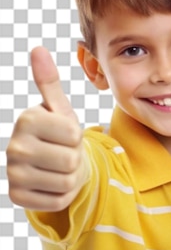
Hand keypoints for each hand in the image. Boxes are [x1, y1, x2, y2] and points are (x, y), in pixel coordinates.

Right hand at [6, 46, 84, 210]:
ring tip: (59, 168)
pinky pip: (58, 201)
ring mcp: (13, 173)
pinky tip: (52, 183)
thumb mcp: (60, 110)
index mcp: (27, 120)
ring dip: (71, 178)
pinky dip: (63, 195)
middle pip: (71, 161)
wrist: (53, 166)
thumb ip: (50, 83)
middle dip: (76, 159)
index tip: (65, 136)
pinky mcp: (18, 197)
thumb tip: (39, 49)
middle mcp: (14, 147)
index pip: (74, 136)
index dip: (78, 138)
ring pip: (67, 183)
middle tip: (64, 154)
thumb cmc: (59, 135)